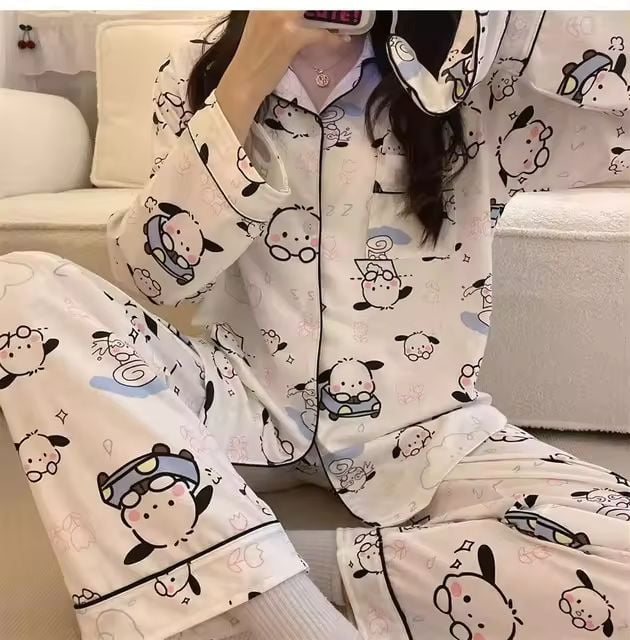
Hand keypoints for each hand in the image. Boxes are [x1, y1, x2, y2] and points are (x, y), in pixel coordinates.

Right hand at [217, 11, 348, 141]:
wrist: (243, 82)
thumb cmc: (253, 59)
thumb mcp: (261, 26)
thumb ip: (278, 15)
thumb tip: (303, 14)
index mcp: (263, 2)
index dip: (314, 4)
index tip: (323, 9)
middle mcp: (271, 5)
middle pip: (310, 1)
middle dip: (326, 8)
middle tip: (340, 11)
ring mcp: (281, 18)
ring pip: (317, 10)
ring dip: (334, 17)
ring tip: (344, 22)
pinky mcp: (291, 37)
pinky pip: (320, 33)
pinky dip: (334, 39)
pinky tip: (341, 41)